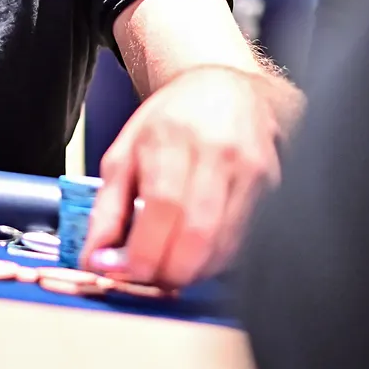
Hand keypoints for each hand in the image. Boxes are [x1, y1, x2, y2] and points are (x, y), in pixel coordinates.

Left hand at [82, 65, 280, 286]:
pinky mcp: (272, 186)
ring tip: (171, 267)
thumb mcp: (123, 155)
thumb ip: (107, 210)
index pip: (162, 207)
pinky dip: (217, 260)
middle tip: (148, 280)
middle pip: (198, 234)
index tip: (124, 273)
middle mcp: (217, 153)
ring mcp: (251, 170)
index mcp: (172, 139)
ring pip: (225, 246)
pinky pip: (245, 242)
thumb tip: (95, 261)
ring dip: (193, 272)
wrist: (225, 89)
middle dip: (169, 272)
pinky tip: (198, 253)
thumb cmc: (170, 122)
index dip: (144, 253)